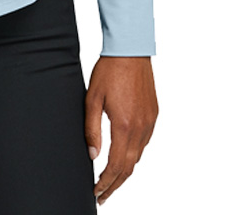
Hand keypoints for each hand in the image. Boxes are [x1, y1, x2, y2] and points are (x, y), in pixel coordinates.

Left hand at [85, 56, 157, 204]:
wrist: (130, 50)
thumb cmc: (109, 70)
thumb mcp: (92, 99)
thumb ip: (92, 129)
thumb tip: (92, 155)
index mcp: (124, 125)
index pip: (116, 166)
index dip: (105, 182)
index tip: (96, 191)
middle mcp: (140, 127)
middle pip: (129, 168)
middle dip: (115, 184)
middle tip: (102, 194)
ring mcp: (149, 122)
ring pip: (138, 156)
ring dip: (125, 171)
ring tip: (111, 179)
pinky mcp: (153, 115)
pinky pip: (144, 142)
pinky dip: (133, 154)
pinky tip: (124, 155)